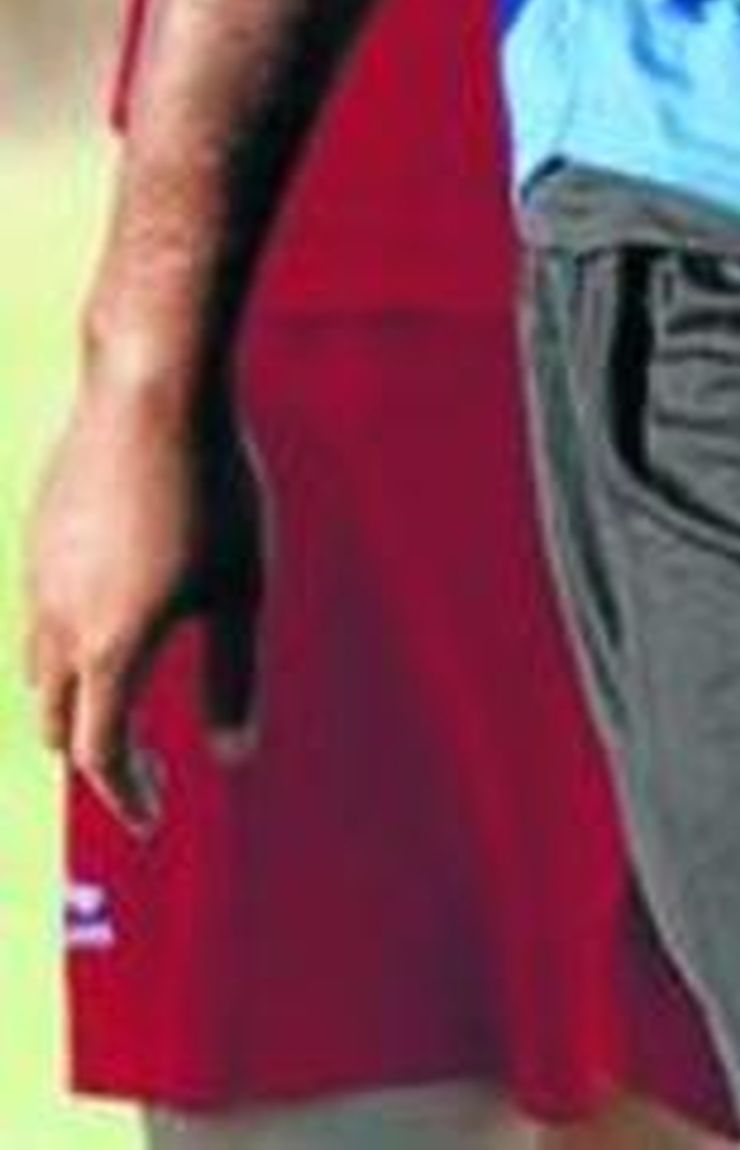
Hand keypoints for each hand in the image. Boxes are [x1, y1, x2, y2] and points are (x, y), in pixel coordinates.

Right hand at [23, 368, 266, 831]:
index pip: (101, 755)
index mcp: (111, 648)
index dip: (126, 794)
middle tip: (136, 769)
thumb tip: (236, 755)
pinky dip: (64, 641)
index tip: (150, 818)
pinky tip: (107, 612)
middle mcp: (60, 621)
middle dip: (92, 756)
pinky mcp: (37, 530)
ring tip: (118, 696)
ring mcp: (38, 573)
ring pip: (38, 665)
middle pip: (55, 721)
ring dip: (72, 696)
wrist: (151, 382)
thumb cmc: (212, 484)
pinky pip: (38, 609)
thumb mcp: (241, 585)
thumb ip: (234, 675)